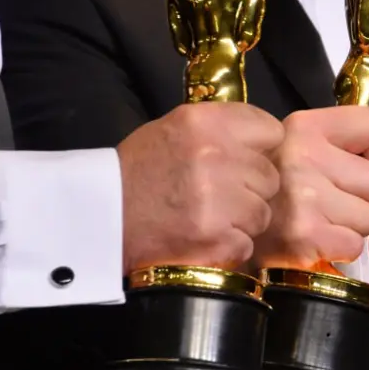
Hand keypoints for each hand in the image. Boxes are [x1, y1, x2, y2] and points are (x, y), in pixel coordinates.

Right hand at [118, 102, 283, 271]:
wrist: (97, 218)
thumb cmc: (138, 173)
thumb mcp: (175, 130)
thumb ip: (222, 131)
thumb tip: (264, 142)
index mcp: (206, 123)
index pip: (271, 130)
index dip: (261, 149)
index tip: (247, 160)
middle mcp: (216, 156)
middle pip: (270, 176)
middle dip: (251, 189)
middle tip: (220, 196)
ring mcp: (219, 200)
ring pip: (263, 213)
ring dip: (242, 220)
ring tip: (209, 218)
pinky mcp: (218, 239)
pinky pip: (246, 244)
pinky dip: (229, 246)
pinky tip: (202, 238)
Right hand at [253, 106, 368, 267]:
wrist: (212, 226)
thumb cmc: (271, 190)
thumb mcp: (302, 149)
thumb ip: (352, 145)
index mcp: (304, 126)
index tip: (358, 166)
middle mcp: (302, 155)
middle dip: (361, 197)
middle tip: (327, 202)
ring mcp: (304, 196)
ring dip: (350, 225)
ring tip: (318, 221)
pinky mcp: (305, 235)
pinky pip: (355, 244)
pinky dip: (339, 248)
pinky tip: (314, 240)